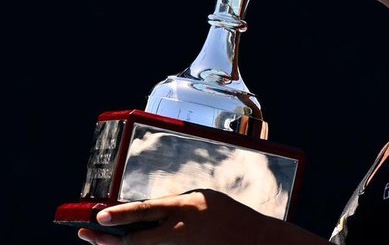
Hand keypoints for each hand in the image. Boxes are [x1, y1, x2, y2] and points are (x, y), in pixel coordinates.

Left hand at [77, 189, 268, 244]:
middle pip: (135, 240)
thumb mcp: (201, 198)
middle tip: (88, 234)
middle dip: (108, 239)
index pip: (145, 211)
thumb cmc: (227, 214)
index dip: (120, 214)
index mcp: (184, 208)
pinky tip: (129, 244)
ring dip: (120, 244)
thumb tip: (150, 209)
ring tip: (100, 240)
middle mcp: (178, 230)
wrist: (251, 239)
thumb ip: (175, 203)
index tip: (99, 217)